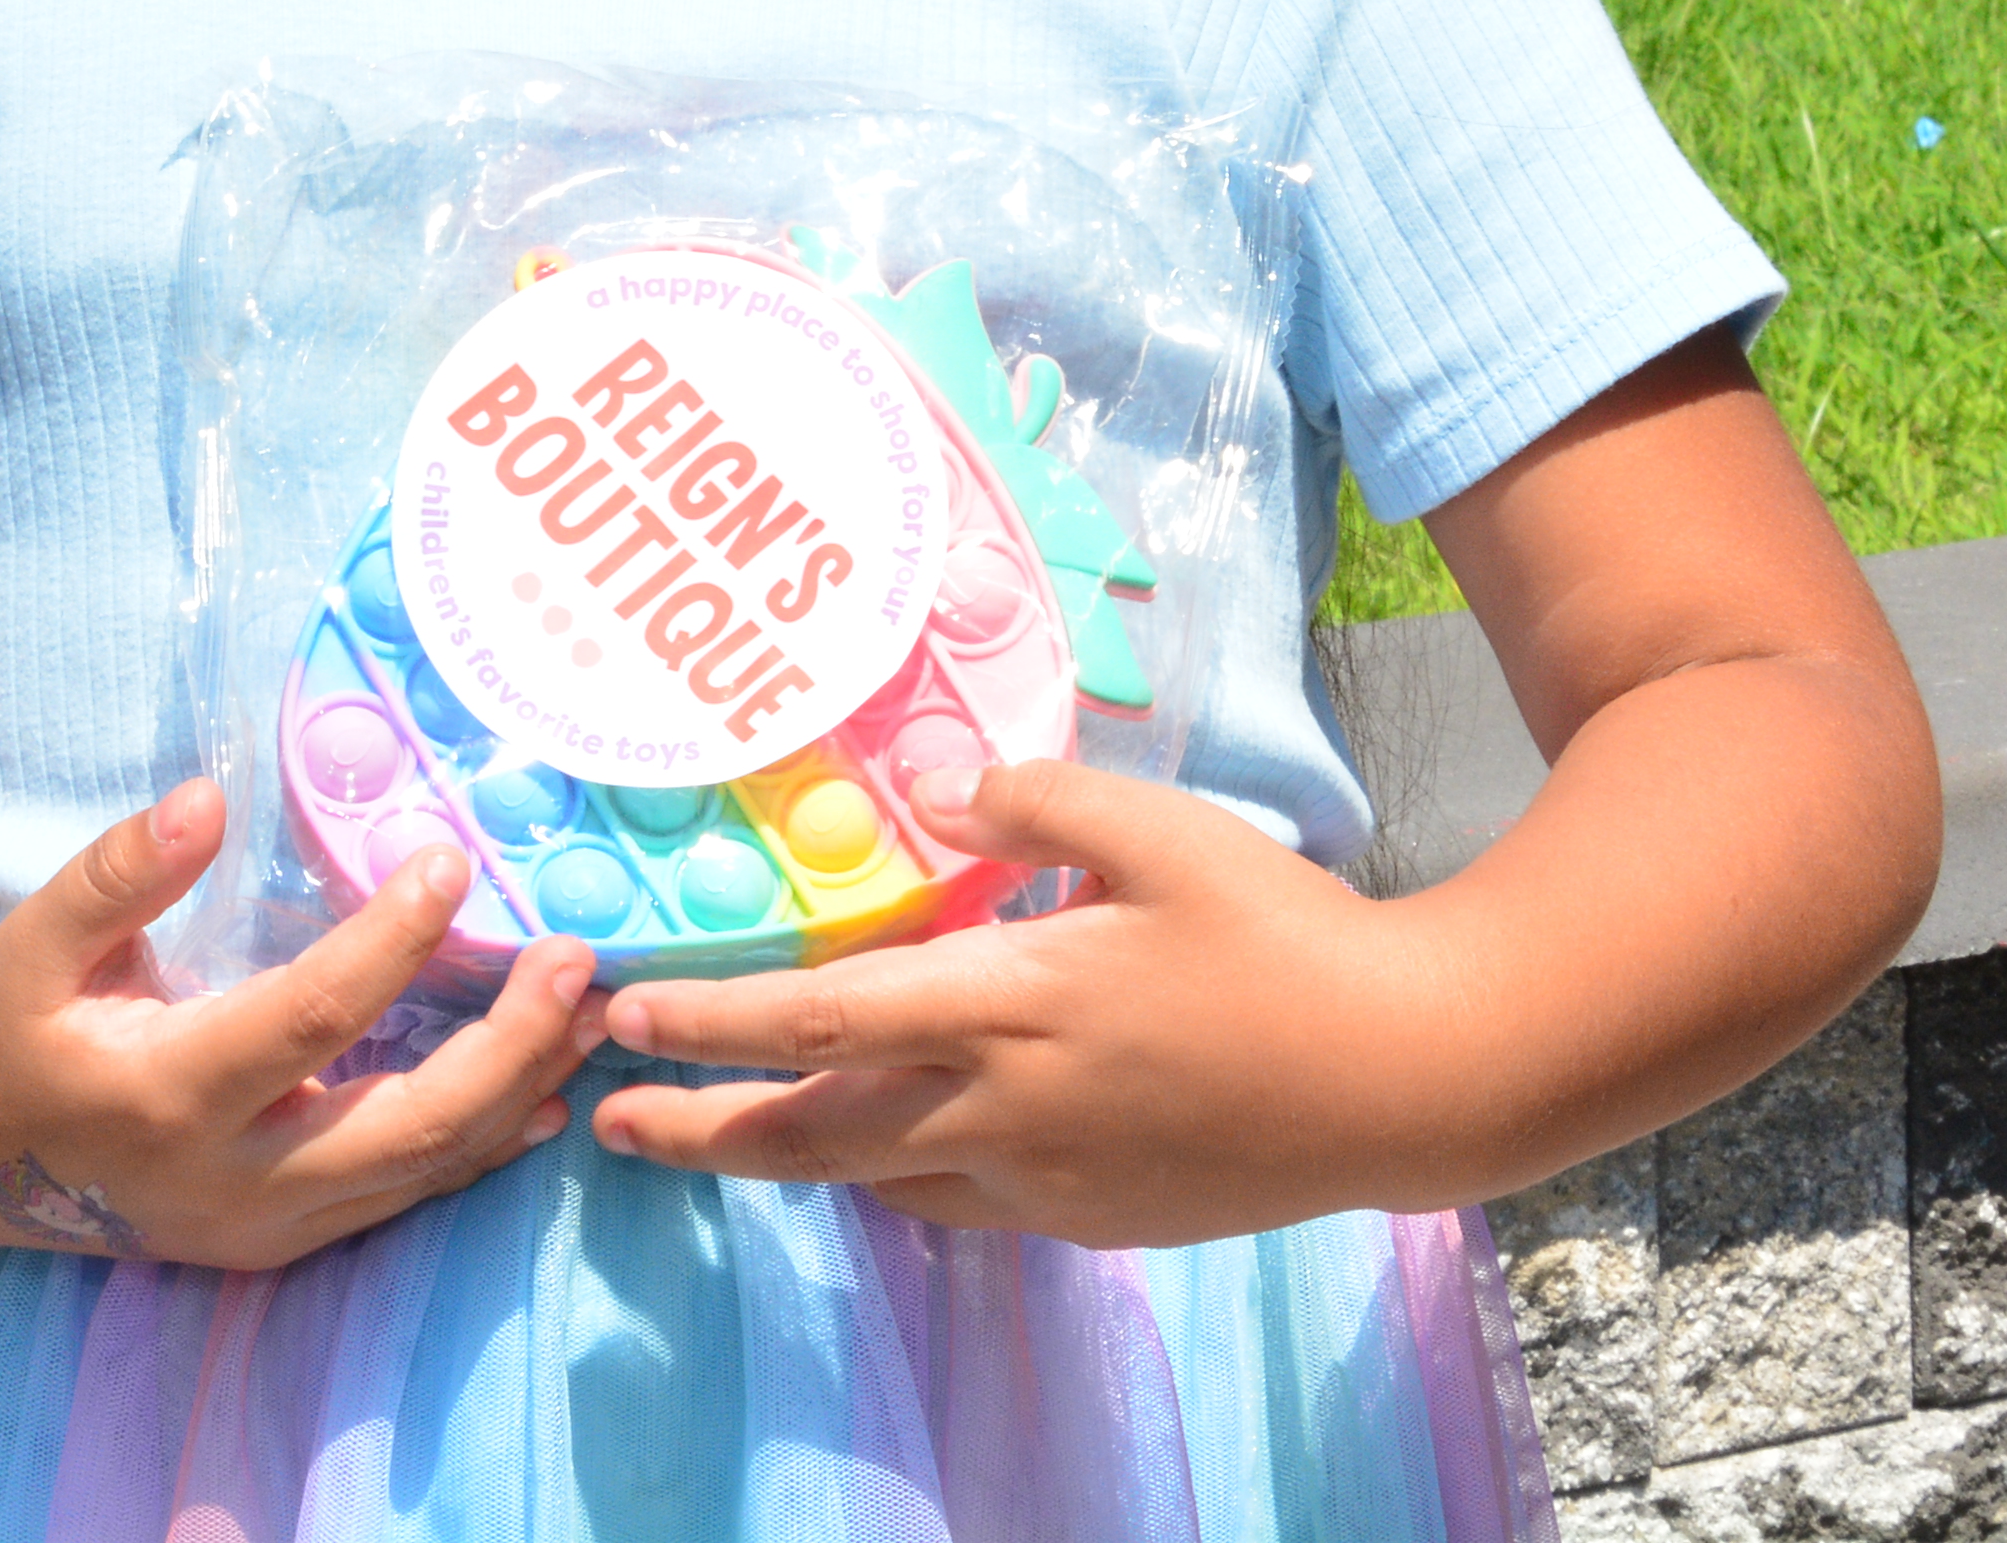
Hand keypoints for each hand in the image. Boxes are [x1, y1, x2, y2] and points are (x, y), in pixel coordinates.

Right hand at [0, 779, 600, 1269]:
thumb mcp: (33, 940)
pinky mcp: (281, 1243)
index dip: (387, 944)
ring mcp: (261, 1228)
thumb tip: (206, 800)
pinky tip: (543, 1095)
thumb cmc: (10, 1027)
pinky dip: (480, 1148)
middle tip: (575, 964)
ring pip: (418, 1175)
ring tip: (587, 1015)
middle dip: (506, 1049)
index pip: (306, 1020)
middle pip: (401, 1129)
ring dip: (515, 1095)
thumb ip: (117, 873)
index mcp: (162, 1096)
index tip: (450, 863)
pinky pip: (401, 1201)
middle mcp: (226, 1182)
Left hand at [585, 761, 1438, 1245]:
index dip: (714, 1024)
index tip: (626, 1019)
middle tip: (604, 1119)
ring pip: (875, 1178)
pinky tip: (870, 1150)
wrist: (1402, 1078)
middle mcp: (1008, 1109)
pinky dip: (889, 1174)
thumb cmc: (1284, 937)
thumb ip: (1042, 805)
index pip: (825, 1023)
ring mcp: (1046, 1179)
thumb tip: (943, 789)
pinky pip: (956, 1199)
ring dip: (780, 1160)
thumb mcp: (1165, 833)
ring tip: (706, 1136)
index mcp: (1015, 1004)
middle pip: (815, 1135)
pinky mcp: (1088, 1217)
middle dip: (700, 1130)